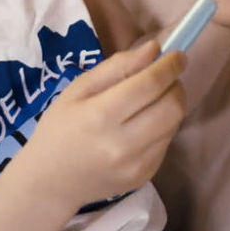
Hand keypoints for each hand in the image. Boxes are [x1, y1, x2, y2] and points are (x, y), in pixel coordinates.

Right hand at [18, 40, 186, 209]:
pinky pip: (166, 143)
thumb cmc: (60, 126)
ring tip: (155, 98)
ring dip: (172, 104)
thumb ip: (117, 66)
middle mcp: (122, 144)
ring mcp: (136, 165)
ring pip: (173, 125)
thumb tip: (154, 49)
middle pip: (171, 107)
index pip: (149, 85)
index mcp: (100, 115)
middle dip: (176, 85)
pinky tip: (145, 123)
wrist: (52, 181)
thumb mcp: (79, 88)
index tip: (177, 54)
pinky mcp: (144, 177)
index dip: (169, 66)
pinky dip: (163, 126)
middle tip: (168, 76)